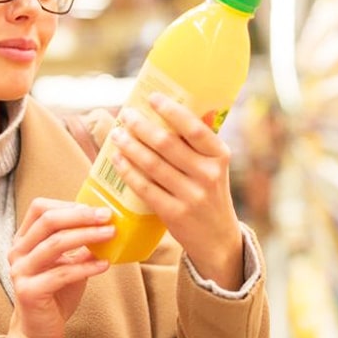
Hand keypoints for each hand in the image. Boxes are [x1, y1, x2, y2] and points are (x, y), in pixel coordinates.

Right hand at [4, 198, 113, 337]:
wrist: (38, 331)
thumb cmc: (55, 293)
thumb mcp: (67, 262)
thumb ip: (78, 244)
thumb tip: (106, 223)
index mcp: (24, 240)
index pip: (40, 208)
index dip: (69, 204)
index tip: (97, 208)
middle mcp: (17, 252)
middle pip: (48, 221)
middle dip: (81, 216)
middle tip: (107, 216)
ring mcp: (20, 271)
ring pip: (55, 244)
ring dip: (87, 236)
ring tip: (110, 235)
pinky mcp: (29, 291)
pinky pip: (62, 273)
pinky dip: (86, 267)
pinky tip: (104, 264)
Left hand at [110, 93, 243, 289]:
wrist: (218, 240)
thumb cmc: (211, 195)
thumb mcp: (215, 168)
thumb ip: (199, 144)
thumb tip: (177, 109)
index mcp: (220, 157)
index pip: (194, 128)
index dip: (171, 111)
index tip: (151, 98)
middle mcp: (208, 175)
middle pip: (167, 143)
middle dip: (141, 126)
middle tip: (126, 115)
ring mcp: (192, 196)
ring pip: (152, 164)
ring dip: (130, 146)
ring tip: (117, 134)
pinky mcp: (174, 214)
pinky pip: (145, 187)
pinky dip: (128, 171)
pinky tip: (118, 159)